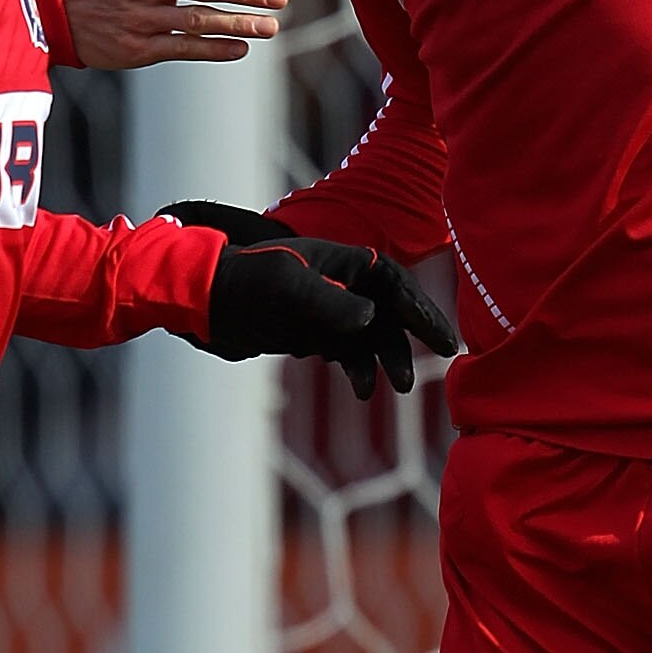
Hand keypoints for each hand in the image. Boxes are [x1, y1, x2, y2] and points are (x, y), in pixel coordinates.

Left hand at [161, 200, 457, 398]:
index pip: (395, 283)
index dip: (422, 309)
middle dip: (416, 334)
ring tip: (397, 386)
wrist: (206, 301)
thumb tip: (370, 320)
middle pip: (392, 311)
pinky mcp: (313, 333)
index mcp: (344, 262)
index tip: (444, 338)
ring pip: (373, 337)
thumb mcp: (289, 289)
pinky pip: (348, 353)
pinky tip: (360, 390)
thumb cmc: (247, 282)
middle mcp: (343, 284)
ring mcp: (329, 310)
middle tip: (445, 355)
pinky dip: (358, 370)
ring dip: (387, 359)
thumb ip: (330, 303)